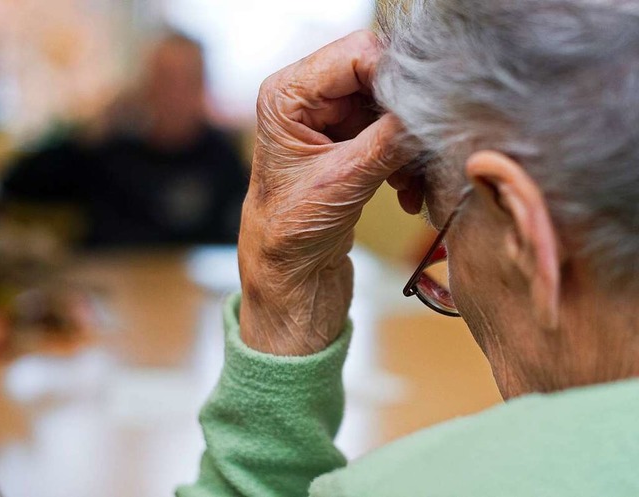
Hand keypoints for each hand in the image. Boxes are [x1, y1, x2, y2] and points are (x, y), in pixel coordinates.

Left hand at [239, 30, 414, 354]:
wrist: (290, 278)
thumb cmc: (290, 237)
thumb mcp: (343, 182)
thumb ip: (390, 139)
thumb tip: (434, 108)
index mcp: (286, 96)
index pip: (356, 55)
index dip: (395, 77)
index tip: (425, 109)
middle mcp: (305, 100)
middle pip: (376, 78)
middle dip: (405, 115)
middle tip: (423, 149)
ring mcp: (329, 122)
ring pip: (390, 109)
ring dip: (408, 144)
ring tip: (411, 183)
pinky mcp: (349, 145)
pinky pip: (392, 135)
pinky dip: (406, 161)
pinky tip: (406, 193)